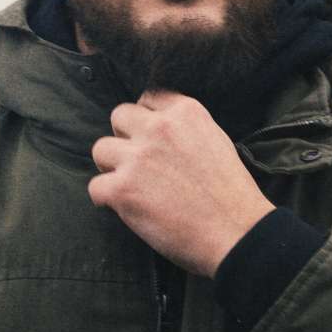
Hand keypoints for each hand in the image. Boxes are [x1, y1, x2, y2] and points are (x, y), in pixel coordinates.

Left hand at [89, 90, 274, 276]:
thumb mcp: (217, 142)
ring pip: (100, 149)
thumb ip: (187, 130)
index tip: (151, 138)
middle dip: (125, 137)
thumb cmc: (232, 196)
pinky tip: (125, 208)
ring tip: (129, 185)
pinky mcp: (122, 189)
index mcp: (186, 112)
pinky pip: (96, 187)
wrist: (236, 233)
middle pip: (119, 116)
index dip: (146, 120)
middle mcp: (159, 128)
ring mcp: (138, 157)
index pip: (149, 98)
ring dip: (111, 167)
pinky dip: (106, 199)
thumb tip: (162, 133)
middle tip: (138, 161)